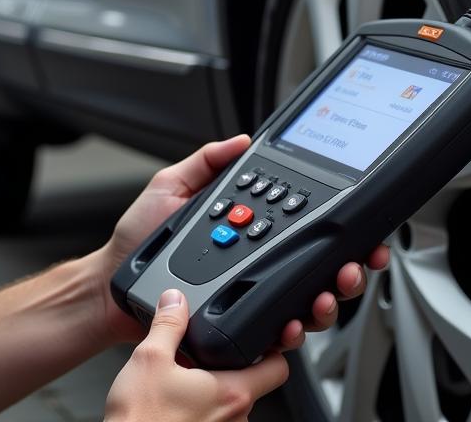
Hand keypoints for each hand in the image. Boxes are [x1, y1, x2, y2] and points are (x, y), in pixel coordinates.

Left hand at [93, 134, 389, 346]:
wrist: (114, 284)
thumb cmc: (138, 236)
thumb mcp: (170, 184)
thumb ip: (206, 161)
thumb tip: (240, 140)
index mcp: (244, 225)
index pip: (296, 222)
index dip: (332, 225)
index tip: (357, 224)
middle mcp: (252, 261)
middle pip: (315, 267)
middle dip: (345, 267)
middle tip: (352, 264)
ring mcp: (246, 295)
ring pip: (306, 302)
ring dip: (327, 300)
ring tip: (326, 294)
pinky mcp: (237, 326)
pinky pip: (274, 332)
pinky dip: (293, 329)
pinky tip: (294, 321)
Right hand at [104, 288, 287, 421]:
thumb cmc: (140, 420)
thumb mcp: (150, 358)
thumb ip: (168, 324)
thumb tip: (175, 301)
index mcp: (231, 392)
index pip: (278, 369)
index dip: (273, 350)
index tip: (262, 340)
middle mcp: (236, 420)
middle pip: (251, 385)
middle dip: (228, 369)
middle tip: (203, 359)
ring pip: (230, 407)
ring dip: (212, 393)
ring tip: (184, 383)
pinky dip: (201, 412)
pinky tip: (176, 406)